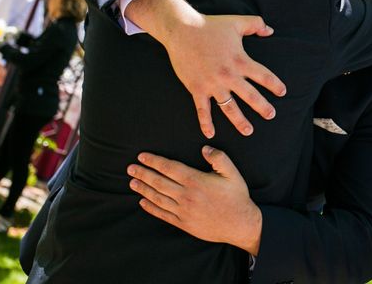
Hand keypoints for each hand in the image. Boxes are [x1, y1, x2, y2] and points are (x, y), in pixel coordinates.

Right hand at [125, 0, 286, 137]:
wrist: (181, 30)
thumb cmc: (210, 25)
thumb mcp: (237, 21)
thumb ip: (257, 24)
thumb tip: (271, 31)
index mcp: (240, 60)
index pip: (263, 75)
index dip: (274, 84)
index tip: (282, 92)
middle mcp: (228, 75)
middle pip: (250, 96)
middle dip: (262, 107)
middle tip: (271, 115)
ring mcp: (212, 84)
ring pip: (229, 107)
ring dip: (239, 121)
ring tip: (248, 131)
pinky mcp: (196, 88)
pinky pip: (202, 110)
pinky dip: (205, 123)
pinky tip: (210, 134)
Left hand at [127, 147, 261, 254]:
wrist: (240, 224)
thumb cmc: (236, 197)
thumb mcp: (232, 173)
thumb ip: (218, 158)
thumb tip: (204, 148)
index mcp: (196, 181)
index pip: (169, 168)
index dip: (154, 161)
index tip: (142, 156)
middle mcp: (186, 196)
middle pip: (159, 182)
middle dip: (143, 173)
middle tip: (130, 168)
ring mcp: (183, 211)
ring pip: (158, 198)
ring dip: (143, 189)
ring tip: (132, 182)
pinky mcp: (184, 223)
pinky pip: (163, 214)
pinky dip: (151, 207)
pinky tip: (143, 201)